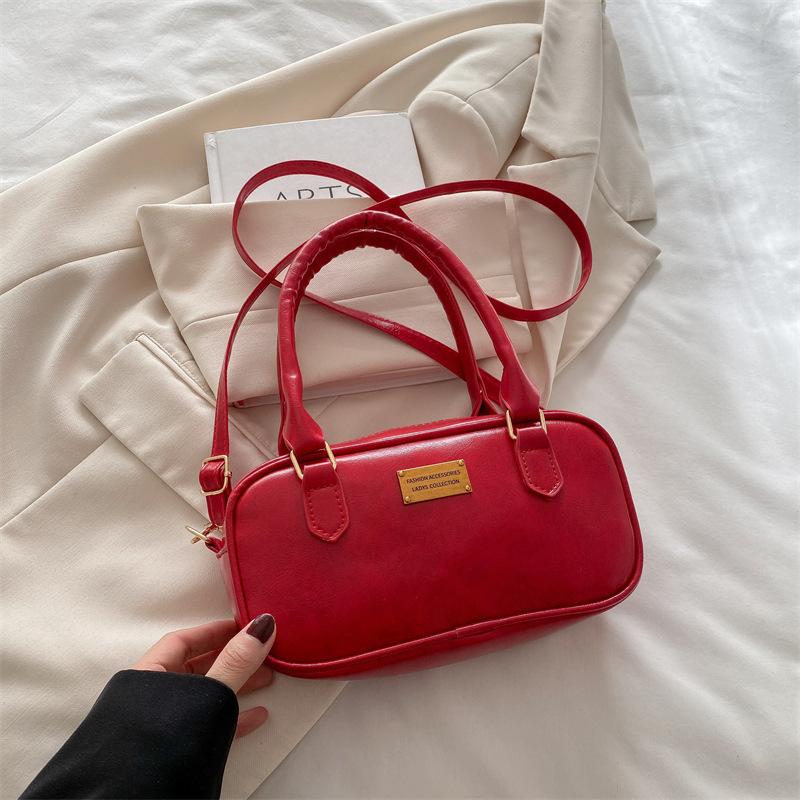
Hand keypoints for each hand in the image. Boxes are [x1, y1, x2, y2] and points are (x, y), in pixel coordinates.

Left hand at [133, 615, 275, 737]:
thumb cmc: (165, 742)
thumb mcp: (208, 695)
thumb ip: (235, 661)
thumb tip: (263, 624)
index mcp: (147, 676)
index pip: (183, 640)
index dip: (216, 630)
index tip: (245, 625)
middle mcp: (151, 697)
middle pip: (196, 666)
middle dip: (233, 657)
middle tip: (263, 650)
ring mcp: (162, 725)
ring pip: (204, 696)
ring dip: (236, 685)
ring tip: (267, 679)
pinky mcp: (174, 749)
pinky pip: (206, 723)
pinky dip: (231, 716)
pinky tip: (256, 716)